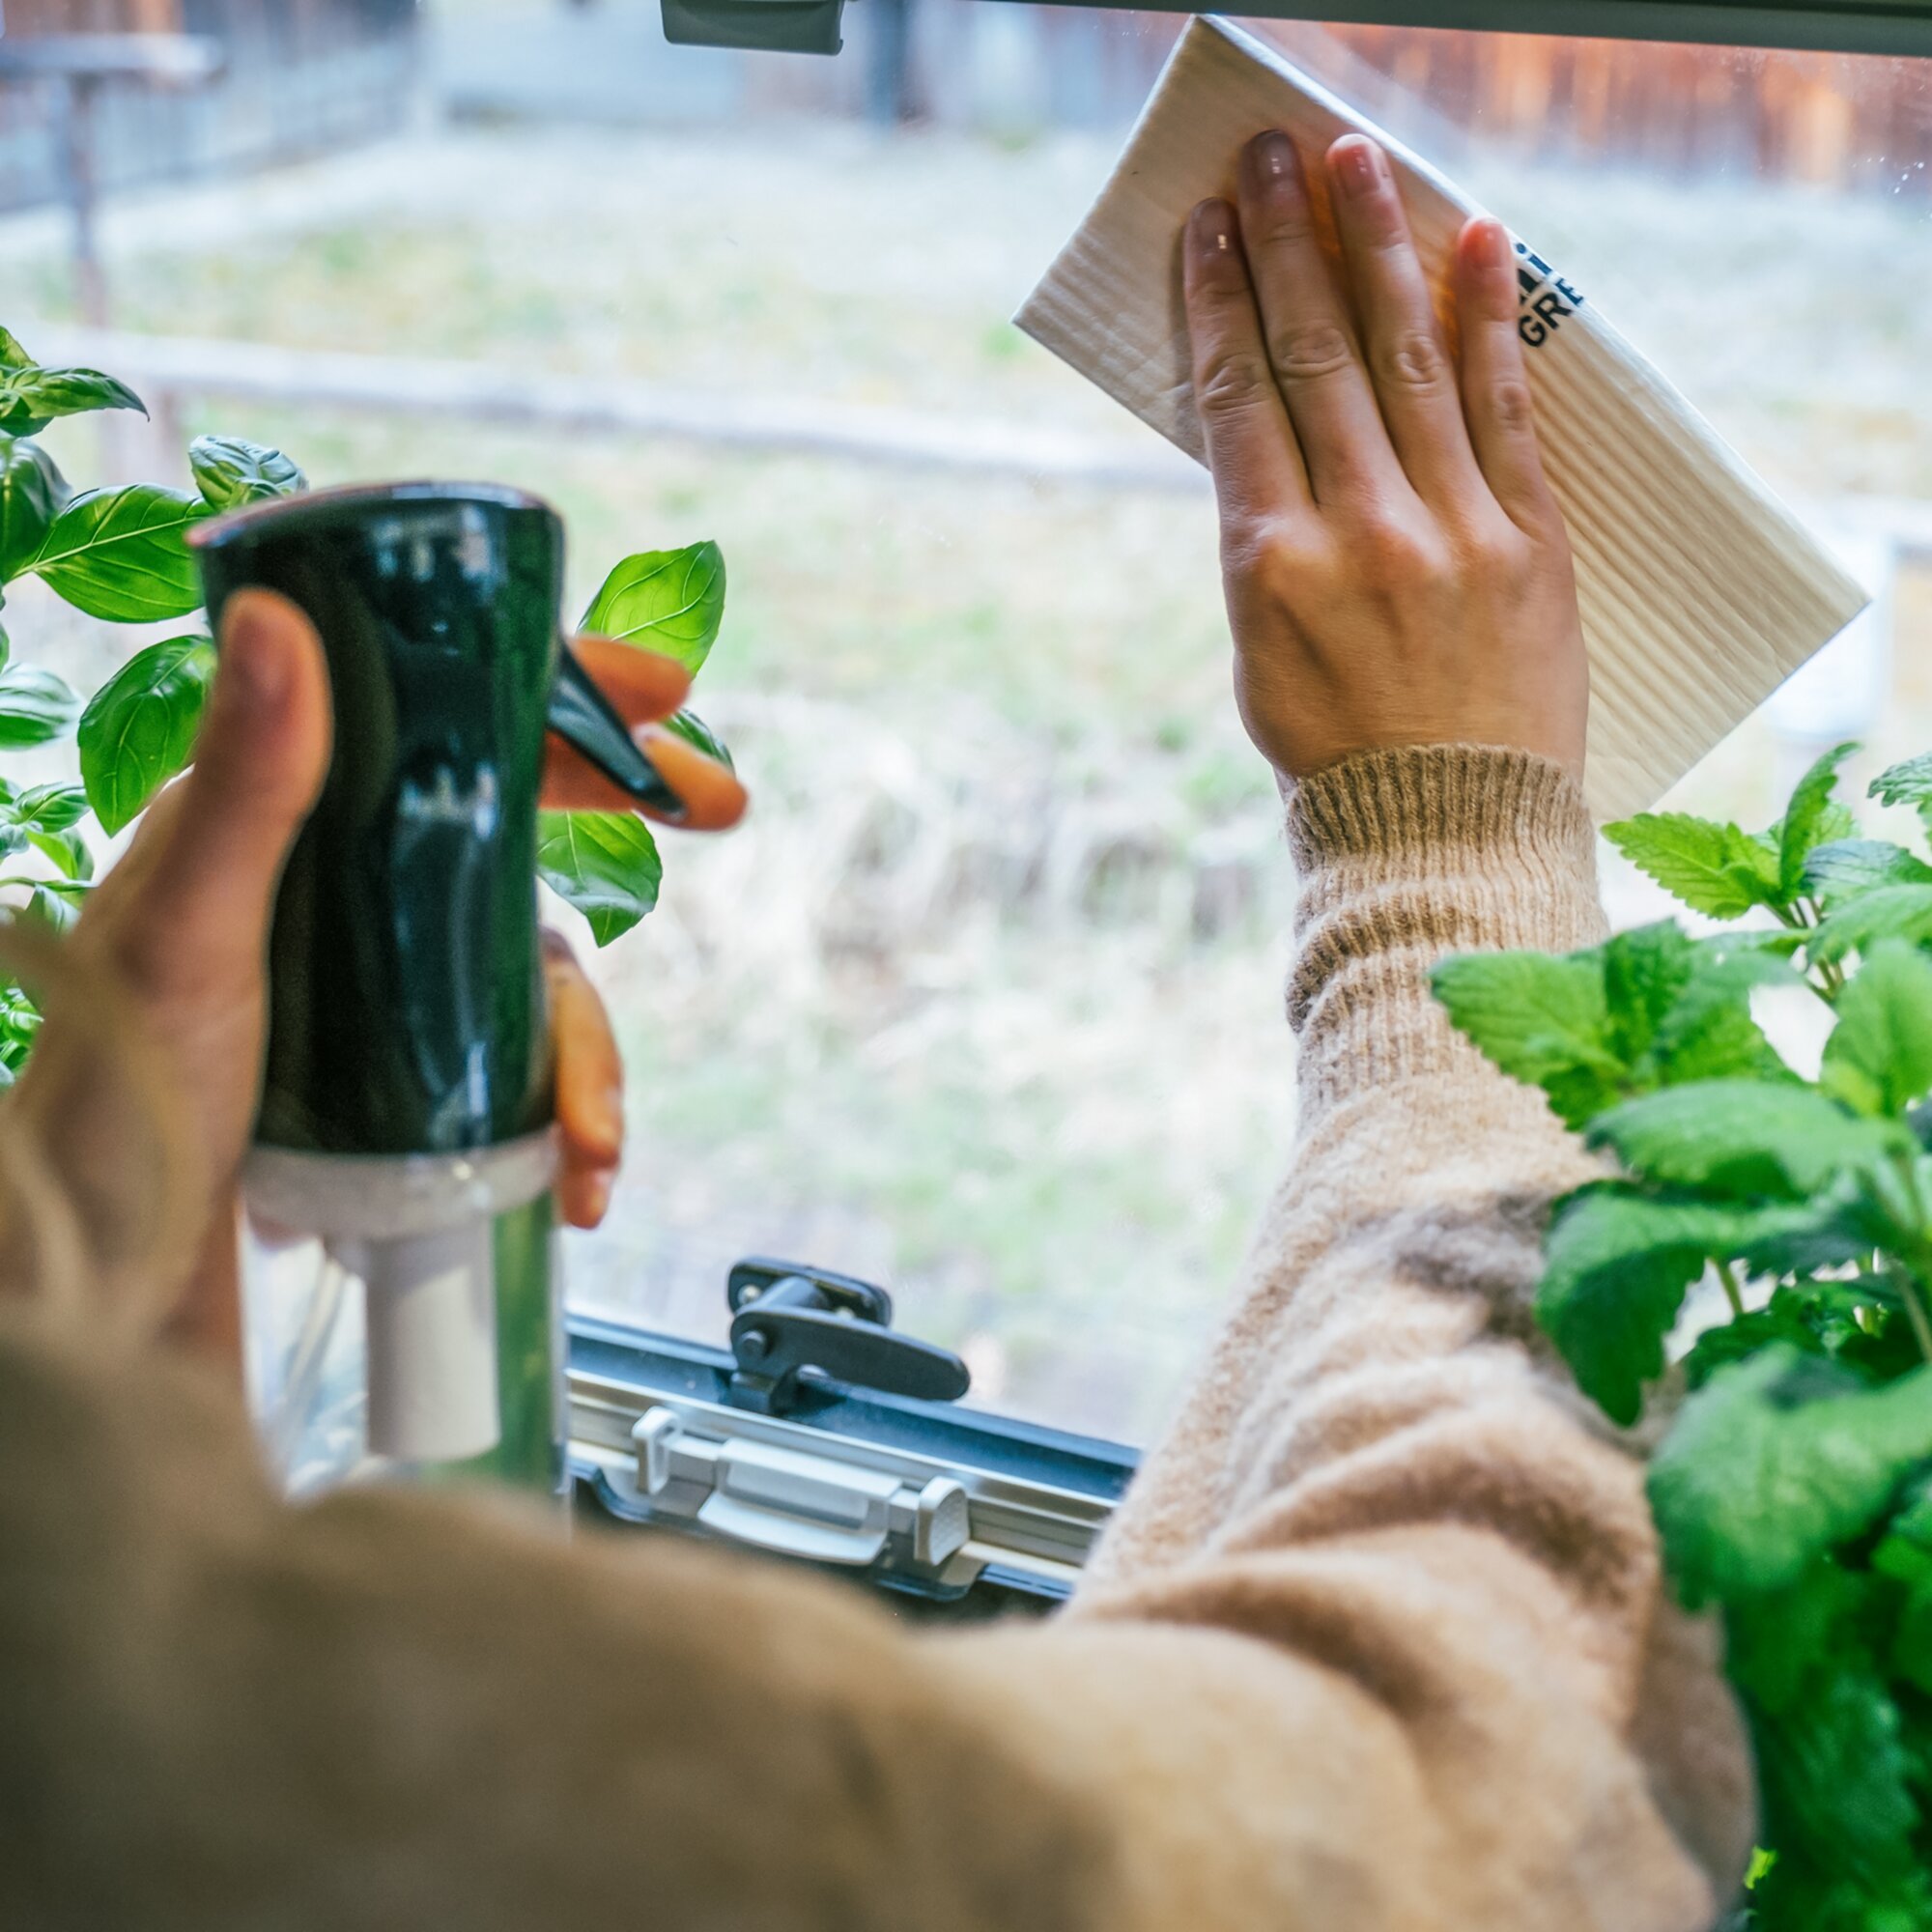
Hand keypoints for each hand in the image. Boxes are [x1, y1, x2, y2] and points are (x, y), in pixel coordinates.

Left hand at [19, 591, 742, 1357]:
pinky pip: (521, 1072)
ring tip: (594, 1142)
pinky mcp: (410, 1081)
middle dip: (631, 812)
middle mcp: (348, 891)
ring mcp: (387, 988)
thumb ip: (246, 786)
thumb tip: (282, 617)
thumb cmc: (109, 1093)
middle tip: (722, 806)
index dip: (553, 689)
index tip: (656, 684)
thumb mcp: (185, 932)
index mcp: (288, 821)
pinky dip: (566, 1123)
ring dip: (593, 1054)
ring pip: (535, 974)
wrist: (93, 1276)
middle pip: (516, 823)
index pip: (437, 717)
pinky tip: (575, 1178)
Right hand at [1184, 131, 1587, 783]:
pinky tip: (1482, 238)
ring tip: (1361, 161)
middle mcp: (1358, 534)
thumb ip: (1260, 541)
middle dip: (1285, 242)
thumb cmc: (1334, 754)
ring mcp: (1452, 532)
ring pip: (1407, 359)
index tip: (1206, 224)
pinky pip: (1509, 411)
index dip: (1218, 300)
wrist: (1445, 833)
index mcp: (1268, 569)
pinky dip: (1491, 321)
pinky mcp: (1531, 543)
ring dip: (1378, 248)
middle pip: (1314, 354)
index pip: (1237, 399)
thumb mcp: (1260, 654)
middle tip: (1271, 153)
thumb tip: (1263, 435)